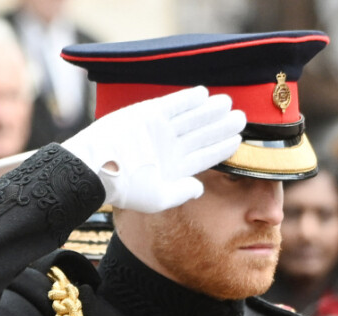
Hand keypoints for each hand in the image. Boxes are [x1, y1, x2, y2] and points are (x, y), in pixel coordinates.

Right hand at [62, 86, 245, 212]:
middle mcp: (167, 148)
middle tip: (241, 117)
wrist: (96, 167)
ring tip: (228, 103)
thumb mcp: (157, 199)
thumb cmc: (124, 188)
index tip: (238, 140)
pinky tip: (204, 94)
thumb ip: (181, 193)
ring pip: (190, 118)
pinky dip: (187, 99)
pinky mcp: (147, 115)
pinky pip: (172, 105)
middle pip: (200, 135)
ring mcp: (158, 131)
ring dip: (209, 110)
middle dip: (220, 126)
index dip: (221, 148)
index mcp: (172, 168)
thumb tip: (200, 188)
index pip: (203, 157)